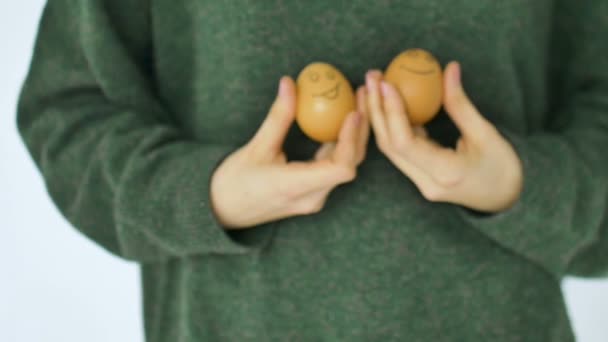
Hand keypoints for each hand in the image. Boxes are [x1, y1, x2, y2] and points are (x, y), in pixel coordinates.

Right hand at [210, 76, 369, 228]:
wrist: (222, 210)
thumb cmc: (234, 182)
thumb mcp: (256, 146)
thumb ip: (278, 116)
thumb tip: (290, 83)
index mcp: (296, 187)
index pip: (341, 168)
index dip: (351, 139)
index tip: (353, 111)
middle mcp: (312, 197)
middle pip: (350, 164)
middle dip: (360, 130)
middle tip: (362, 96)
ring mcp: (314, 198)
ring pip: (344, 167)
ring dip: (353, 136)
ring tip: (357, 102)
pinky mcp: (313, 193)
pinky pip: (333, 168)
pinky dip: (339, 145)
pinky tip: (341, 120)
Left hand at [363, 62, 522, 212]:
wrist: (507, 199)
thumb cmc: (502, 166)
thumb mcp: (486, 133)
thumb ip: (461, 103)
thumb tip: (449, 68)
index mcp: (445, 173)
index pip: (405, 142)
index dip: (392, 111)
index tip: (386, 83)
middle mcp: (427, 182)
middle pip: (389, 145)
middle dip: (376, 109)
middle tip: (373, 76)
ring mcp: (421, 184)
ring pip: (390, 149)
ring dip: (379, 117)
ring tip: (374, 86)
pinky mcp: (420, 179)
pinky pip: (399, 151)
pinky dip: (392, 126)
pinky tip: (389, 102)